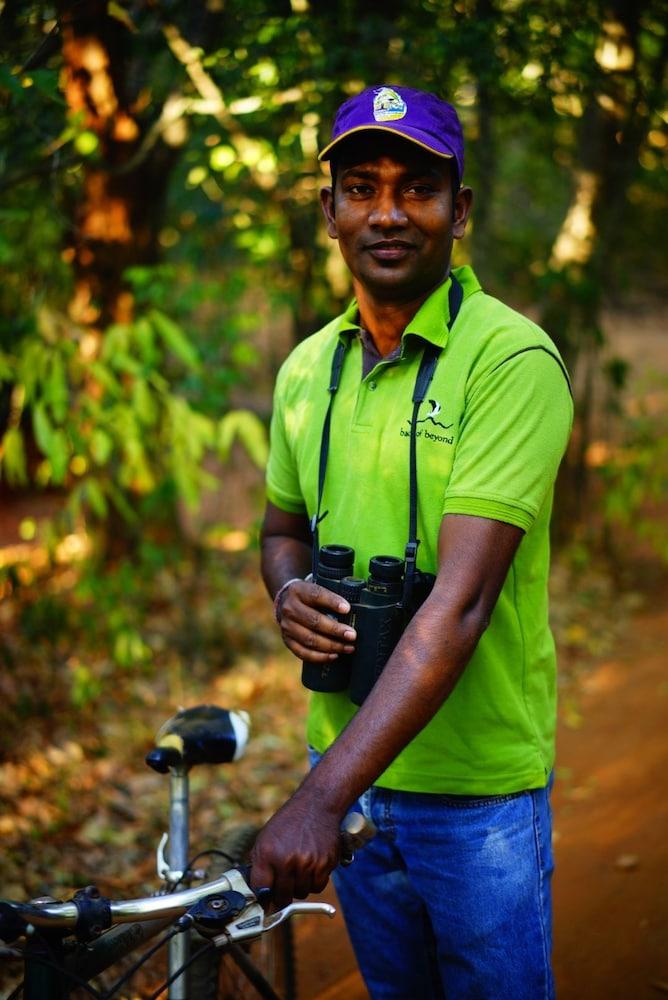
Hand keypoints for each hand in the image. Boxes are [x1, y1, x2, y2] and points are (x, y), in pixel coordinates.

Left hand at [249, 792, 341, 908]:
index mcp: (268, 853)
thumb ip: (260, 865)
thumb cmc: (289, 822)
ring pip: (301, 893)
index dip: (263, 897)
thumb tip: (257, 892)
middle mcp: (286, 860)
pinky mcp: (325, 864)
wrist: (316, 805)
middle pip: (282, 897)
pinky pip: (318, 886)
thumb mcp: (266, 838)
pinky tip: (312, 866)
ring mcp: (307, 863)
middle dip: (282, 893)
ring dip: (300, 886)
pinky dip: (315, 881)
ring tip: (300, 868)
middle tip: (285, 884)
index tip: (266, 899)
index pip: (261, 891)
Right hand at [276, 580, 356, 661]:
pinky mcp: (287, 640)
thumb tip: (351, 610)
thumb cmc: (308, 596)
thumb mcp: (314, 588)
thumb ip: (330, 596)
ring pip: (310, 639)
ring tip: (349, 647)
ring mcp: (286, 626)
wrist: (285, 602)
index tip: (347, 609)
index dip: (332, 602)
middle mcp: (289, 608)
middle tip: (352, 635)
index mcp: (298, 591)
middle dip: (335, 629)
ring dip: (331, 646)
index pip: (316, 595)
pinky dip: (320, 657)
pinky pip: (303, 653)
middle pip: (313, 620)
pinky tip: (334, 655)